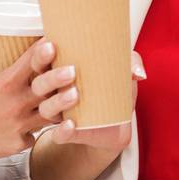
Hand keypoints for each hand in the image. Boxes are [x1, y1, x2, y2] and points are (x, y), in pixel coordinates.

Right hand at [0, 45, 67, 169]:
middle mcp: (14, 104)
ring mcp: (19, 126)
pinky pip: (36, 134)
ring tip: (75, 96)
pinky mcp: (19, 144)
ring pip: (51, 114)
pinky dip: (41, 129)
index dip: (43, 50)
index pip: (28, 62)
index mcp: (2, 84)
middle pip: (47, 89)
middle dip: (61, 78)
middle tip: (74, 70)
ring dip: (63, 105)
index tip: (54, 40)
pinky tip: (49, 123)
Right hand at [30, 42, 144, 151]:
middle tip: (72, 71)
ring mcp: (59, 114)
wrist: (118, 125)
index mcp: (59, 71)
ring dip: (58, 102)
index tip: (51, 45)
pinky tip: (72, 124)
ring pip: (46, 109)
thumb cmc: (113, 90)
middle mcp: (53, 92)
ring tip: (75, 94)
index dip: (41, 54)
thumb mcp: (122, 71)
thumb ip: (130, 62)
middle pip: (40, 84)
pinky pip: (58, 134)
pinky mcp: (67, 133)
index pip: (40, 60)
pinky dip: (63, 131)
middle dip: (51, 77)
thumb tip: (138, 71)